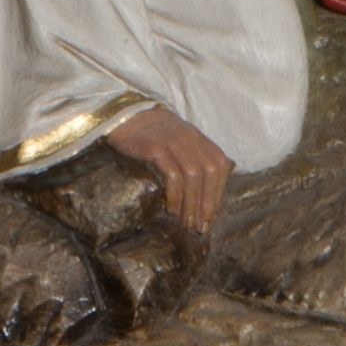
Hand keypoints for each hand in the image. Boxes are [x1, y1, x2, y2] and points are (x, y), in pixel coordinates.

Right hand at [109, 99, 231, 240]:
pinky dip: (175, 194)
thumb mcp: (181, 144)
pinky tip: (170, 209)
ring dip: (191, 203)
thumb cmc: (155, 137)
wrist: (126, 118)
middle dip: (207, 203)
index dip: (217, 194)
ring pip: (193, 175)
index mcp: (200, 139)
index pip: (219, 167)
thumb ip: (197, 160)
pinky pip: (172, 174)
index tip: (210, 218)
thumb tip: (211, 194)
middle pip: (208, 173)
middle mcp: (191, 138)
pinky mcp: (155, 147)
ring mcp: (174, 141)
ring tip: (185, 223)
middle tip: (198, 227)